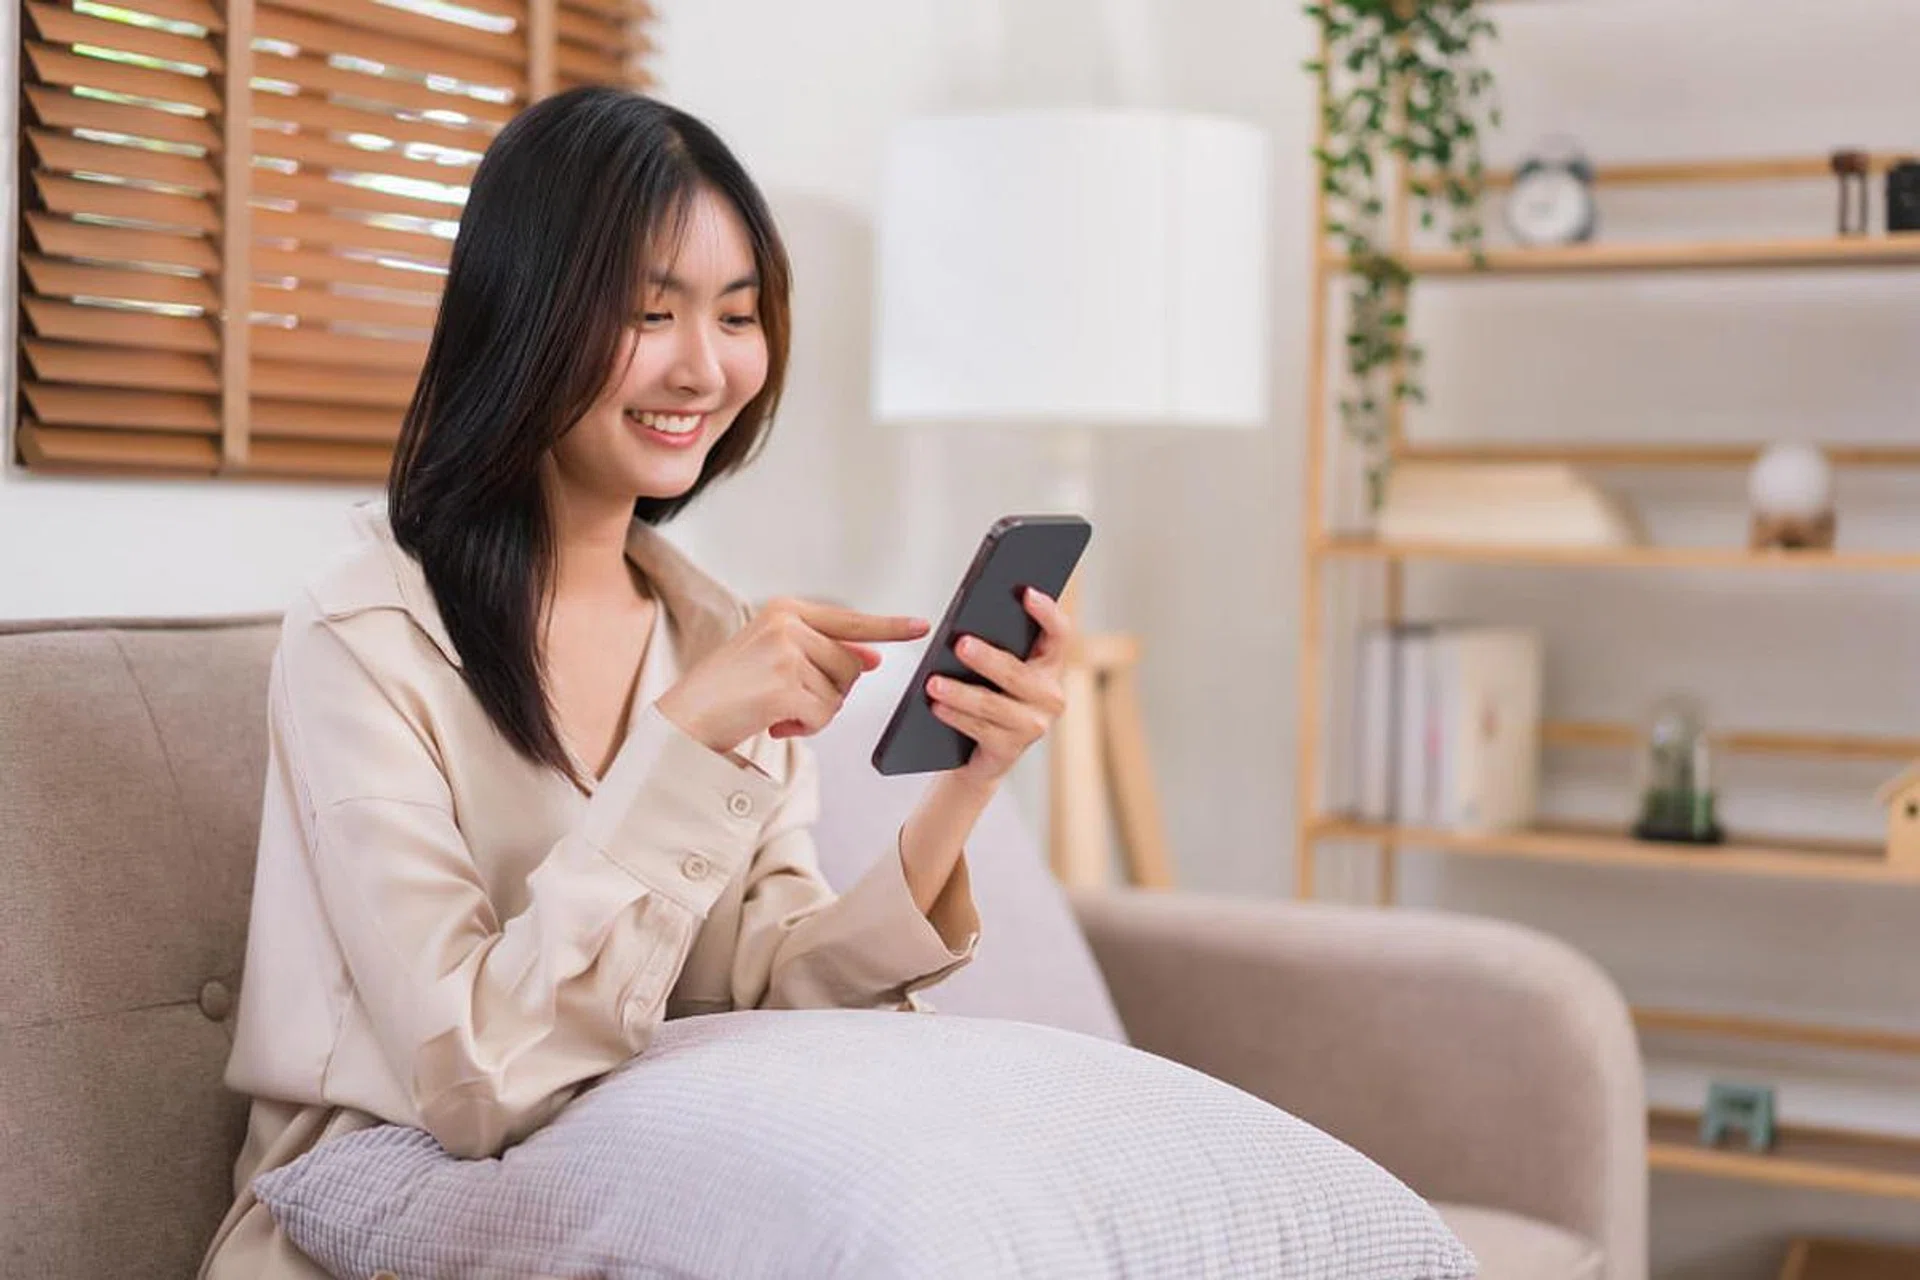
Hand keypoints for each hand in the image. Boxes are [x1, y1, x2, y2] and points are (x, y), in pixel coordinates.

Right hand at [658, 598, 928, 754]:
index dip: (888, 627)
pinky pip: (823, 715)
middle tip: (788, 700)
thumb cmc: (728, 691)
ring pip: (839, 694)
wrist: (684, 718)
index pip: (849, 620)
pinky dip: (804, 728)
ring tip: (775, 709)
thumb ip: (822, 654)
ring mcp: (786, 652)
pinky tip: (774, 723)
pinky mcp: (785, 685)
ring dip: (815, 713)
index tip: (920, 626)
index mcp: (785, 611)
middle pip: (849, 667)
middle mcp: (787, 624)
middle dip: (829, 693)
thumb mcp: (776, 659)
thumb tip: (871, 659)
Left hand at [926, 587, 1072, 785]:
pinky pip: (980, 730)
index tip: (1026, 592)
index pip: (1059, 634)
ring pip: (993, 704)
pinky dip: (955, 716)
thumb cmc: (988, 694)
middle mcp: (1050, 696)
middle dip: (987, 659)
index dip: (1047, 613)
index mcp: (1049, 665)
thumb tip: (966, 625)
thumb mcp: (994, 668)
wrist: (981, 752)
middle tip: (961, 644)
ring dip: (961, 693)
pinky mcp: (1010, 750)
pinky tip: (936, 706)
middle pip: (1017, 673)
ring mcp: (1033, 725)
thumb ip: (995, 645)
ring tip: (932, 683)